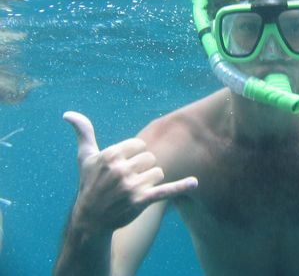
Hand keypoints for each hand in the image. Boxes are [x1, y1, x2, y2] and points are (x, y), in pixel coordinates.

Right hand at [64, 111, 197, 233]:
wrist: (90, 219)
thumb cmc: (89, 184)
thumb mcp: (86, 157)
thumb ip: (83, 132)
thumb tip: (69, 113)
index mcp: (111, 155)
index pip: (140, 145)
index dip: (133, 155)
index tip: (122, 167)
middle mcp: (121, 169)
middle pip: (151, 158)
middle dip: (142, 169)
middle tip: (126, 182)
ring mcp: (131, 185)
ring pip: (158, 172)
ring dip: (150, 181)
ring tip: (133, 191)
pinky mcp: (142, 200)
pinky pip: (166, 190)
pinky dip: (181, 186)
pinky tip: (194, 183)